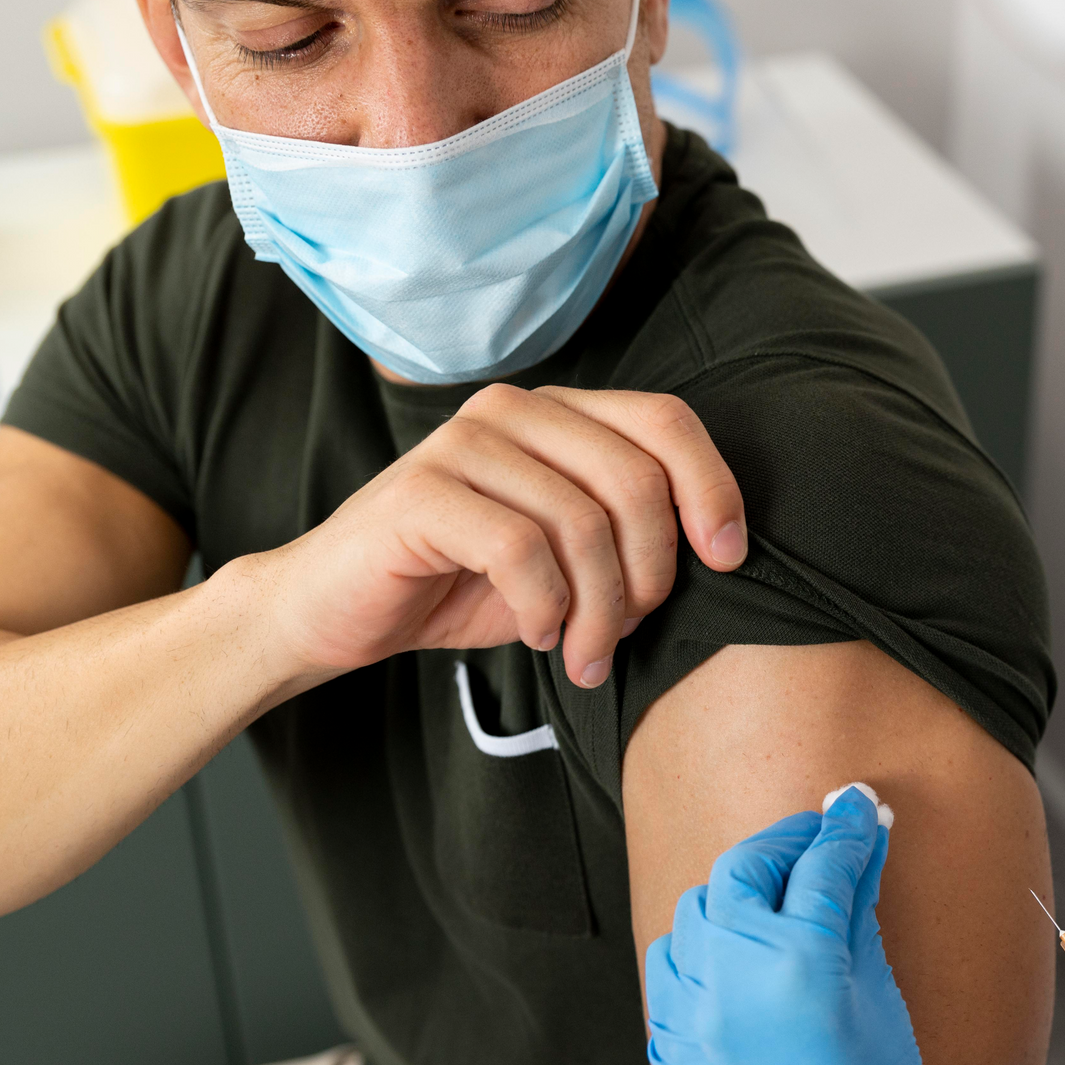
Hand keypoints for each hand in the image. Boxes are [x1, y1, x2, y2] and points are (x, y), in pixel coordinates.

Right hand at [249, 384, 746, 687]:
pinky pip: (521, 550)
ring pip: (582, 523)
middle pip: (634, 479)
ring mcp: (463, 443)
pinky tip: (536, 634)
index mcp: (558, 414)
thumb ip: (629, 534)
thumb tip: (718, 550)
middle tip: (624, 636)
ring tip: (582, 654)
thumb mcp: (565, 558)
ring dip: (598, 611)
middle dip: (650, 574)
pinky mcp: (421, 492)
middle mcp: (514, 410)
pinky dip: (544, 608)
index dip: (712, 488)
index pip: (665, 421)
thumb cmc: (461, 585)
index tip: (727, 561)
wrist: (337, 611)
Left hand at [644, 788, 943, 1064]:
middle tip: (822, 839)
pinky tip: (741, 956)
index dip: (847, 829)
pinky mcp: (671, 1046)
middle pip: (745, 870)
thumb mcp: (881, 1000)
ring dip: (738, 894)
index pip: (822, 865)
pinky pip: (673, 970)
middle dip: (786, 846)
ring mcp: (693, 1014)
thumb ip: (860, 912)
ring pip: (697, 912)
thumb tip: (865, 847)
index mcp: (799, 963)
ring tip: (781, 899)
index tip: (860, 809)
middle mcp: (732, 979)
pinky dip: (704, 950)